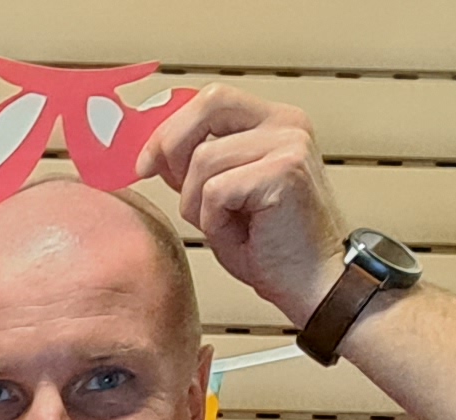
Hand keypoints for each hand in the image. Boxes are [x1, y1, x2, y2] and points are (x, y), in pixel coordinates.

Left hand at [147, 84, 345, 323]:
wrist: (312, 284)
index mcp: (275, 122)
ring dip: (197, 204)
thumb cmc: (270, 248)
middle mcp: (287, 124)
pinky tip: (241, 234)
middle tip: (168, 184)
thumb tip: (153, 149)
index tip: (144, 161)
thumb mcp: (223, 195)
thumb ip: (196, 165)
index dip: (170, 126)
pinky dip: (214, 221)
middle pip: (209, 103)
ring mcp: (290, 144)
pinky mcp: (285, 171)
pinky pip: (216, 190)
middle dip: (172, 145)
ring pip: (203, 160)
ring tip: (225, 226)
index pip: (211, 99)